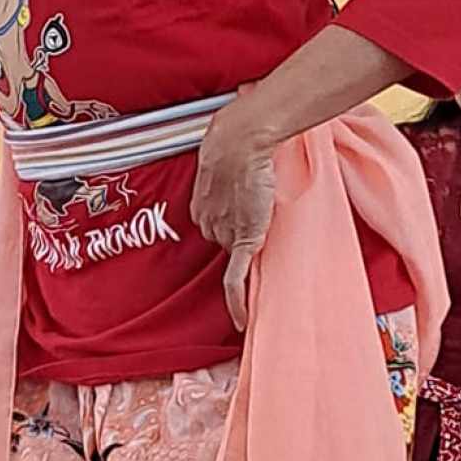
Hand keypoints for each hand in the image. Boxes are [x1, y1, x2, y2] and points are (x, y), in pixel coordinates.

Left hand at [191, 94, 278, 331]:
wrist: (238, 141)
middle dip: (238, 232)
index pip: (216, 227)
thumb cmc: (233, 142)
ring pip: (235, 254)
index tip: (239, 223)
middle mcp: (209, 223)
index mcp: (202, 206)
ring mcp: (224, 234)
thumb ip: (229, 175)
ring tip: (258, 233)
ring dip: (247, 250)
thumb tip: (243, 173)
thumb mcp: (224, 160)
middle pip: (225, 240)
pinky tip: (241, 320)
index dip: (230, 224)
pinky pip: (236, 279)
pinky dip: (237, 301)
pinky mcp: (242, 241)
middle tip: (254, 216)